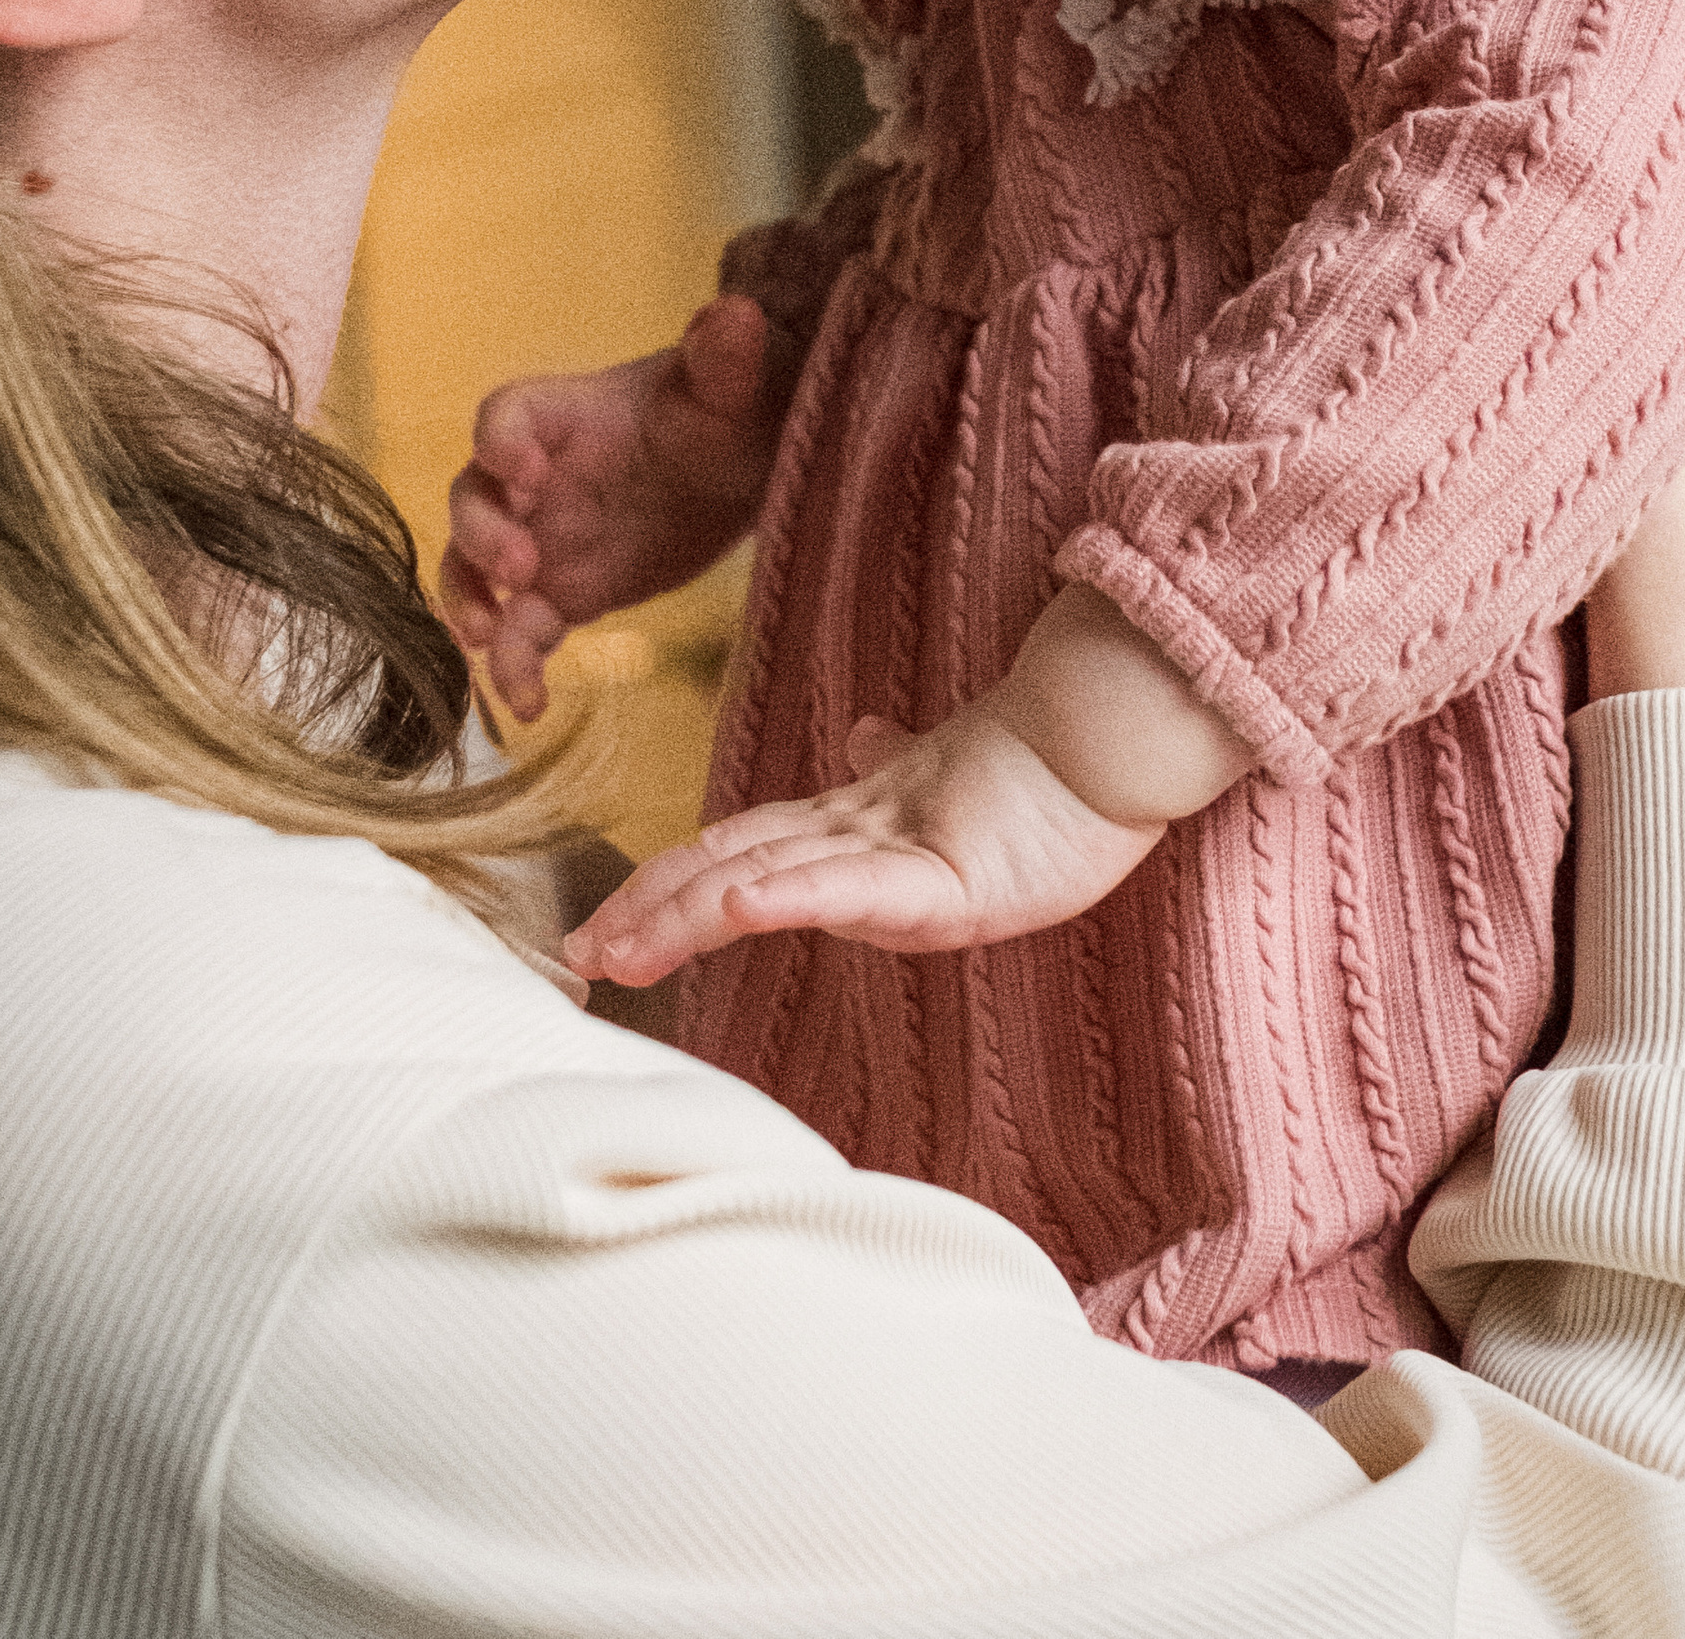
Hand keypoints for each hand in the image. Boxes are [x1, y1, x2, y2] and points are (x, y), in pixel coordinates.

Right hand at [438, 297, 784, 722]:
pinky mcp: (563, 594)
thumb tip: (736, 313)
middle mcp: (532, 477)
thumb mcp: (728, 385)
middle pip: (472, 498)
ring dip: (470, 603)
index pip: (504, 417)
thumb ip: (722, 356)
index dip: (501, 443)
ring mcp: (540, 539)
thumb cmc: (722, 409)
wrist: (741, 467)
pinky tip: (528, 706)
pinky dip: (513, 666)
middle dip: (483, 534)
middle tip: (524, 566)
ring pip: (474, 571)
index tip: (526, 471)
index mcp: (561, 413)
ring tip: (491, 640)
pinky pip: (520, 632)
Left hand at [564, 698, 1160, 986]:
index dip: (664, 885)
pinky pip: (850, 887)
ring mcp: (891, 848)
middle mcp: (852, 831)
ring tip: (618, 946)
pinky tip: (739, 910)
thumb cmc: (1041, 770)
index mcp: (854, 821)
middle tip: (574, 954)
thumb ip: (899, 771)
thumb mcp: (950, 783)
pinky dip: (787, 896)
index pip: (735, 854)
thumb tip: (866, 740)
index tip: (602, 930)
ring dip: (682, 913)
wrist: (1110, 731)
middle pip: (724, 867)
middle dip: (645, 912)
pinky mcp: (940, 870)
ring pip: (763, 878)